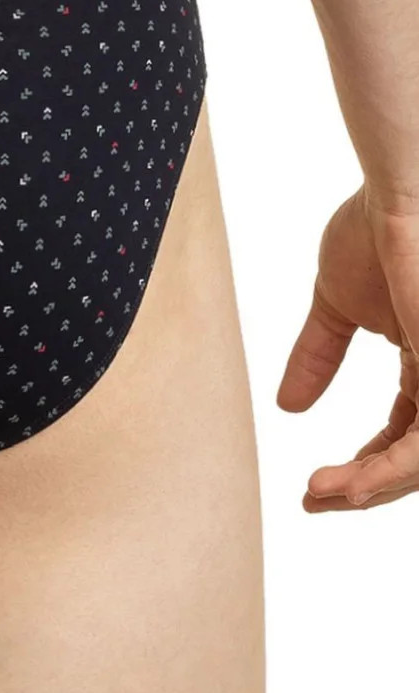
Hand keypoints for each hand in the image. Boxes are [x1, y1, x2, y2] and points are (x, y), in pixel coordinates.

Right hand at [277, 186, 418, 510]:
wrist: (397, 195)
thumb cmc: (377, 230)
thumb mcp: (337, 306)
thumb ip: (317, 356)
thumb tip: (287, 405)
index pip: (404, 436)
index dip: (363, 465)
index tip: (318, 483)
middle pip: (411, 460)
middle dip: (361, 487)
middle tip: (313, 498)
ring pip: (418, 463)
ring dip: (369, 488)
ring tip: (322, 494)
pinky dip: (384, 473)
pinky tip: (348, 483)